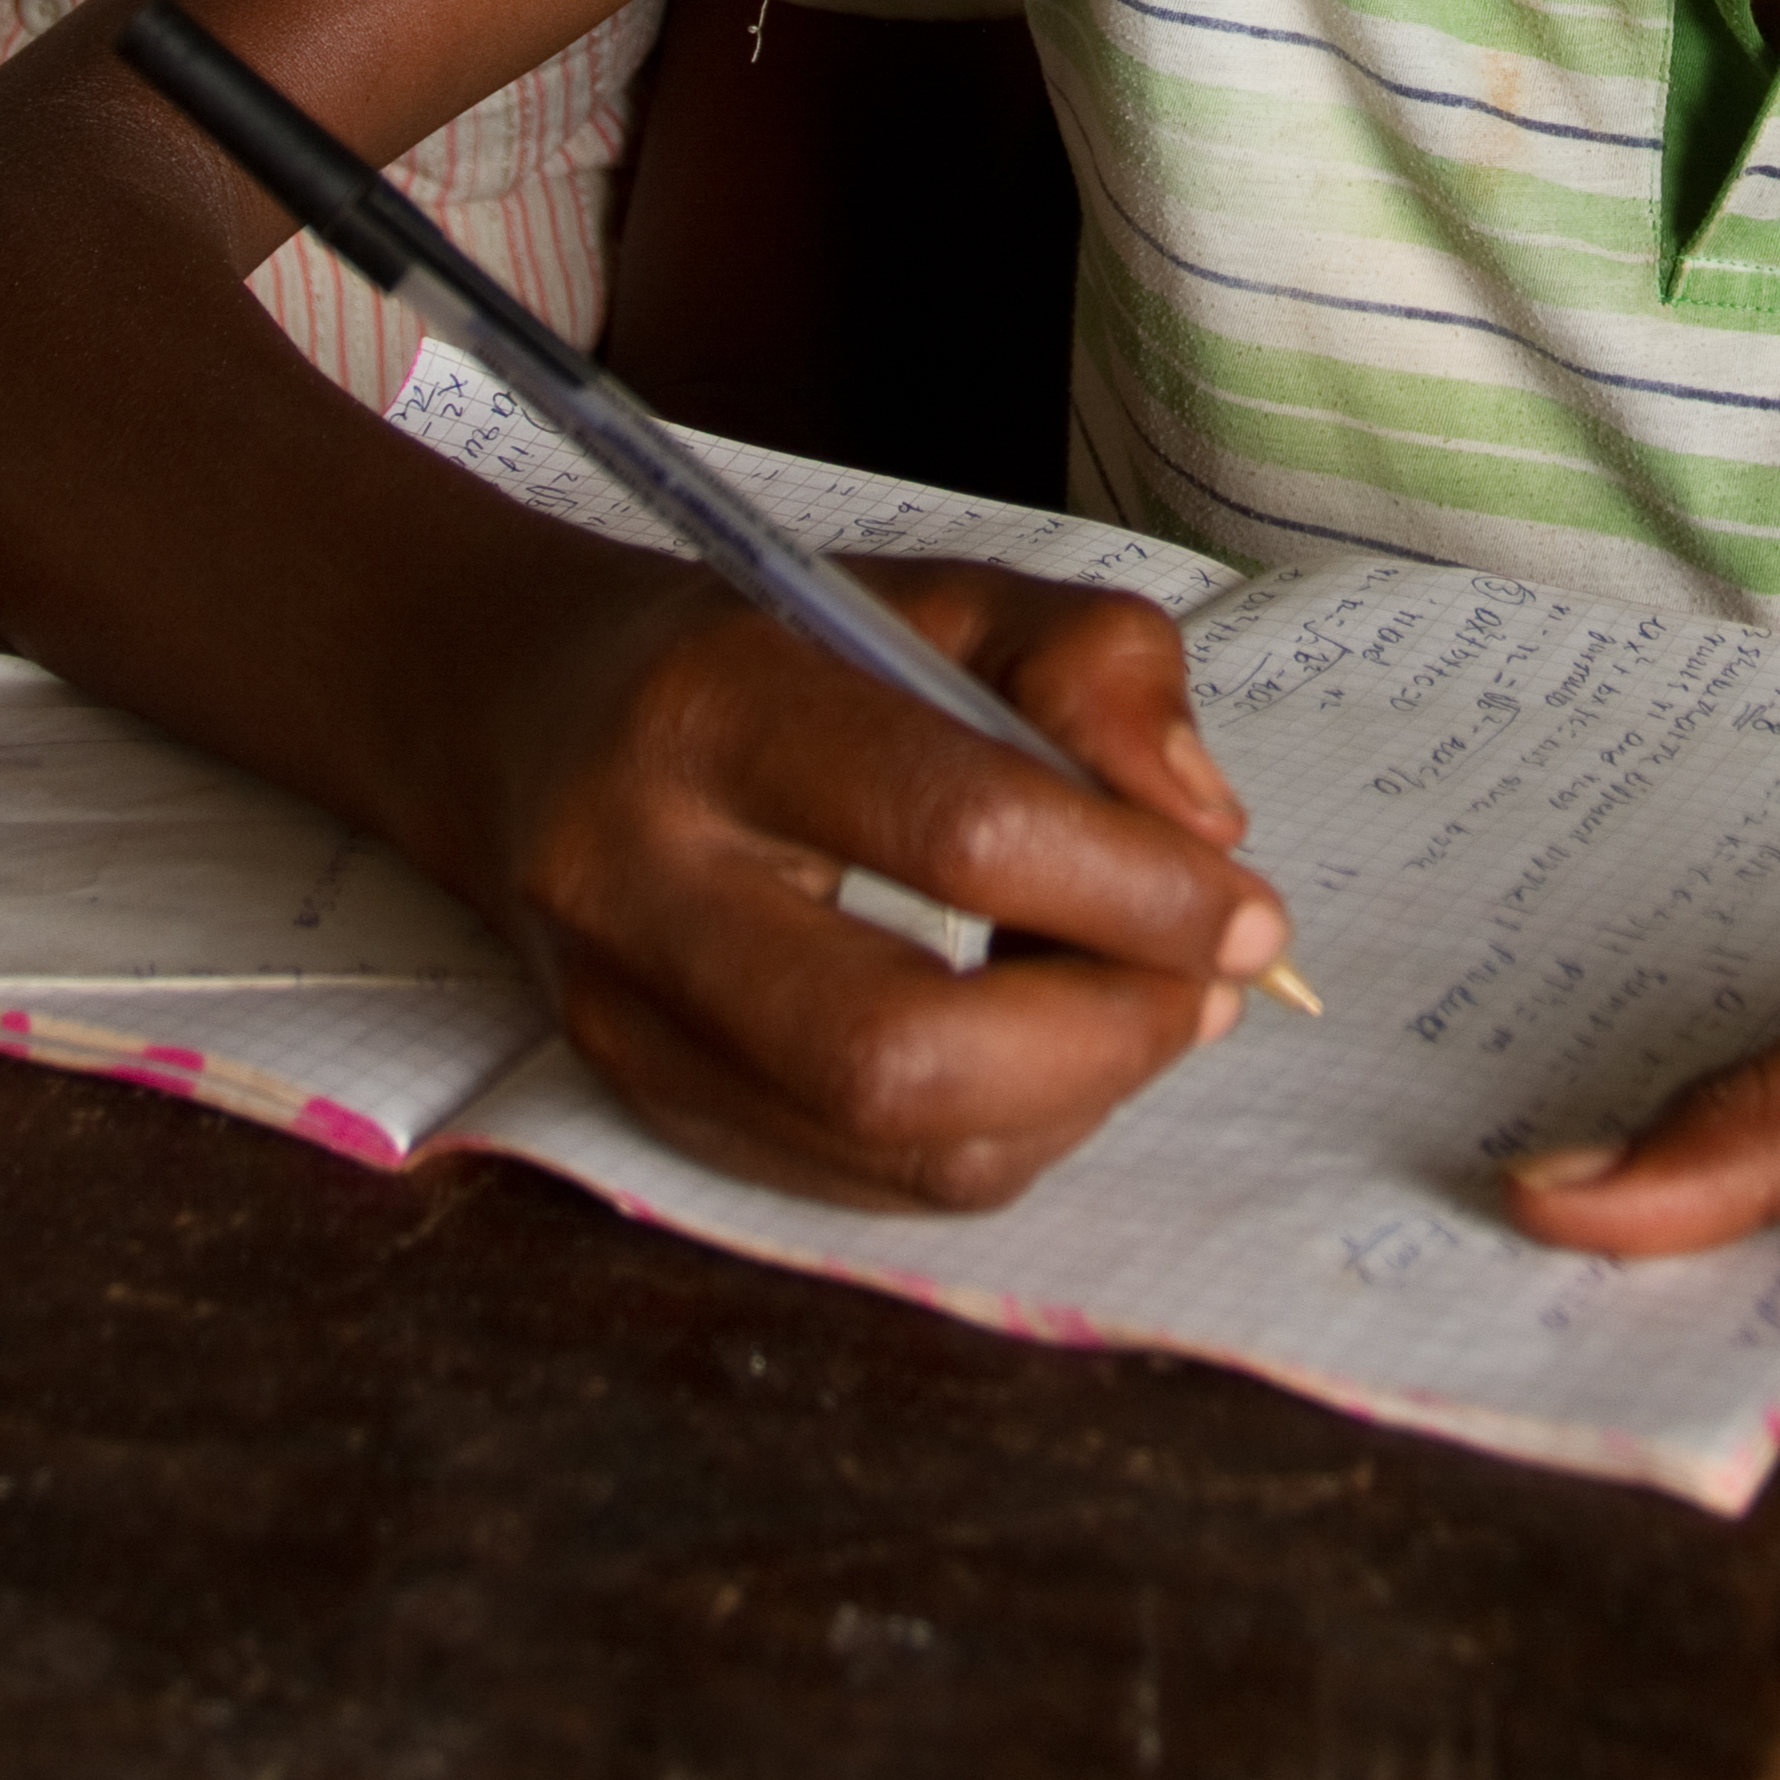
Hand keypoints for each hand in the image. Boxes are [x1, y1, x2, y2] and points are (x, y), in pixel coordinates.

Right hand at [479, 556, 1290, 1212]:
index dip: (1136, 888)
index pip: (956, 829)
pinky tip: (1051, 1047)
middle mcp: (642, 885)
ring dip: (1074, 1097)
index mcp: (715, 710)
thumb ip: (1095, 668)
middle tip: (1211, 986)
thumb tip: (1203, 832)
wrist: (529, 720)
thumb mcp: (942, 595)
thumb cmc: (772, 650)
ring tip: (1144, 1004)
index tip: (1250, 908)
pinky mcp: (647, 1111)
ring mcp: (628, 1024)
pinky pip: (865, 1184)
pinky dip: (1003, 1133)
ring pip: (890, 1148)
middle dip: (1104, 1036)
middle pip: (900, 1048)